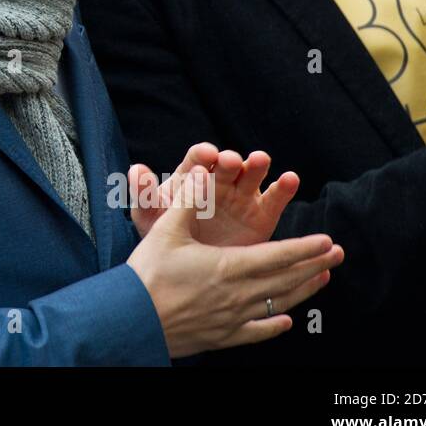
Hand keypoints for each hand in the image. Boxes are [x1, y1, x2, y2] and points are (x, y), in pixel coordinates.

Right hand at [127, 169, 342, 358]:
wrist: (130, 320)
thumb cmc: (146, 272)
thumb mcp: (164, 230)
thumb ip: (188, 200)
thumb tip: (206, 172)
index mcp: (227, 266)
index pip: (277, 256)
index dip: (304, 248)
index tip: (327, 241)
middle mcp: (237, 294)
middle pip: (285, 280)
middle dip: (313, 265)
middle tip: (338, 255)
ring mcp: (232, 318)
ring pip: (277, 304)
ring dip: (303, 291)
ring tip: (322, 279)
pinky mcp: (222, 336)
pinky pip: (257, 331)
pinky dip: (274, 325)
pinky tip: (286, 321)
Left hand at [131, 145, 299, 245]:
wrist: (189, 271)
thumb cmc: (165, 237)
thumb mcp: (151, 218)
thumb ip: (145, 195)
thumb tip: (136, 169)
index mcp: (191, 178)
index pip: (198, 160)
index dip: (202, 156)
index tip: (206, 155)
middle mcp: (219, 182)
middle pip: (227, 165)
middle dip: (229, 161)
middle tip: (230, 161)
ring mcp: (242, 196)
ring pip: (252, 176)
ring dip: (257, 166)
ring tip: (261, 160)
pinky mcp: (263, 215)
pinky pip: (274, 199)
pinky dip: (283, 188)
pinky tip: (290, 179)